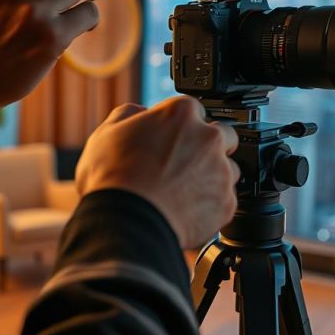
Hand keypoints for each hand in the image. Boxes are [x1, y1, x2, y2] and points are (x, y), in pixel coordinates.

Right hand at [76, 96, 241, 248]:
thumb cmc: (114, 180)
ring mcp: (221, 171)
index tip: (172, 139)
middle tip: (184, 165)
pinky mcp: (227, 203)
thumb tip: (140, 113)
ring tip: (184, 192)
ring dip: (212, 177)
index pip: (193, 109)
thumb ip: (129, 114)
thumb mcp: (107, 133)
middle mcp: (209, 138)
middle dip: (208, 147)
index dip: (180, 126)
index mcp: (181, 114)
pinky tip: (188, 211)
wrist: (126, 225)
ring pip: (227, 169)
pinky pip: (225, 200)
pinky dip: (211, 206)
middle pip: (222, 135)